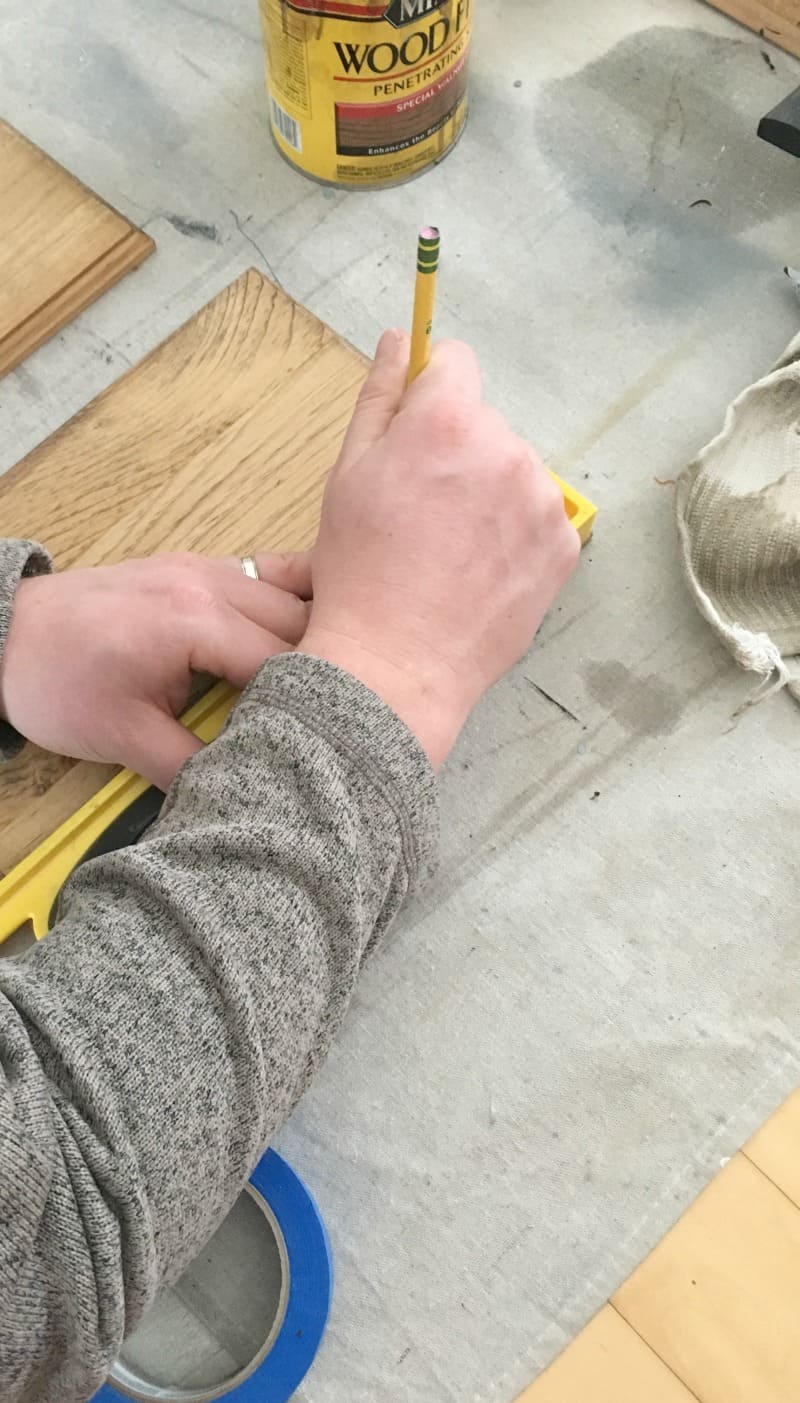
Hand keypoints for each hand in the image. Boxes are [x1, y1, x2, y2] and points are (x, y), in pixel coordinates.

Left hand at [0, 551, 310, 788]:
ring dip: (315, 638)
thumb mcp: (122, 738)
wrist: (5, 632)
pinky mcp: (199, 567)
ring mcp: (207, 567)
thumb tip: (248, 791)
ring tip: (328, 686)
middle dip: (325, 672)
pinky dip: (294, 603)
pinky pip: (269, 575)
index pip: (286, 664)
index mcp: (194, 622)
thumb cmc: (55, 681)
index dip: (312, 706)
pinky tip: (309, 635)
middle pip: (303, 624)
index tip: (328, 742)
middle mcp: (211, 582)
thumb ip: (191, 767)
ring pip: (295, 595)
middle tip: (336, 721)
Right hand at [300, 331, 579, 768]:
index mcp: (447, 421)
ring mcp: (542, 499)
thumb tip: (402, 337)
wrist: (396, 664)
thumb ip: (381, 396)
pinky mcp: (564, 545)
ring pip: (514, 472)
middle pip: (485, 424)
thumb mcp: (349, 474)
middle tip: (422, 514)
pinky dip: (515, 537)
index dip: (430, 393)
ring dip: (490, 496)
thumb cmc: (359, 570)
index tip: (416, 430)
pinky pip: (539, 519)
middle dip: (458, 453)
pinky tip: (479, 571)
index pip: (455, 362)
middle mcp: (506, 448)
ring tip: (450, 551)